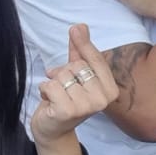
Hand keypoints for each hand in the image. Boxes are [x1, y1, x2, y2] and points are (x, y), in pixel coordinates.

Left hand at [30, 25, 117, 144]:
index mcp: (110, 89)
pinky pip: (51, 85)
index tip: (75, 28)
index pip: (96, 60)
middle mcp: (103, 99)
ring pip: (63, 75)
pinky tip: (49, 100)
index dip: (84, 44)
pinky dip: (44, 89)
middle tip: (62, 87)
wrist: (52, 128)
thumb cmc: (66, 99)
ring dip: (53, 83)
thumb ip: (80, 52)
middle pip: (77, 66)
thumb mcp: (75, 74)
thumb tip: (81, 26)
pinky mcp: (68, 111)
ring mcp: (86, 107)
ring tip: (55, 95)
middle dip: (63, 72)